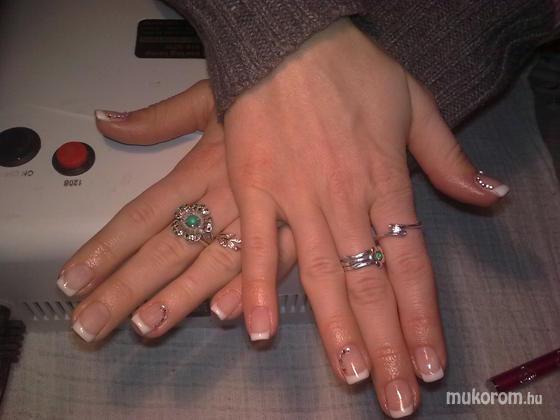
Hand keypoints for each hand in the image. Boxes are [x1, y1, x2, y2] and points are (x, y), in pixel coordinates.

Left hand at [58, 81, 296, 341]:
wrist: (323, 82)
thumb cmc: (265, 92)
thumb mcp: (206, 97)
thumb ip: (155, 118)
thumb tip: (104, 120)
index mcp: (201, 166)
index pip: (141, 215)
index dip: (105, 249)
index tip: (74, 279)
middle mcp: (224, 195)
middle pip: (167, 248)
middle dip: (126, 289)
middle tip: (89, 324)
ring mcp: (261, 212)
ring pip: (214, 261)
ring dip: (180, 297)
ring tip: (145, 326)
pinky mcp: (298, 221)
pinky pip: (273, 259)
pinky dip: (250, 286)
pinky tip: (227, 312)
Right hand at [222, 19, 508, 416]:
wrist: (288, 39)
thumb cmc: (352, 69)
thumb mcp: (416, 103)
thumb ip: (451, 158)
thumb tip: (494, 195)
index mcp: (386, 180)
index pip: (411, 263)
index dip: (422, 317)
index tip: (429, 364)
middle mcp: (345, 199)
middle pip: (370, 283)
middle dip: (386, 344)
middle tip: (394, 399)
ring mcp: (296, 196)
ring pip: (320, 274)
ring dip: (335, 330)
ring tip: (350, 377)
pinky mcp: (254, 188)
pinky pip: (255, 244)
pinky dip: (257, 286)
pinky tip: (260, 331)